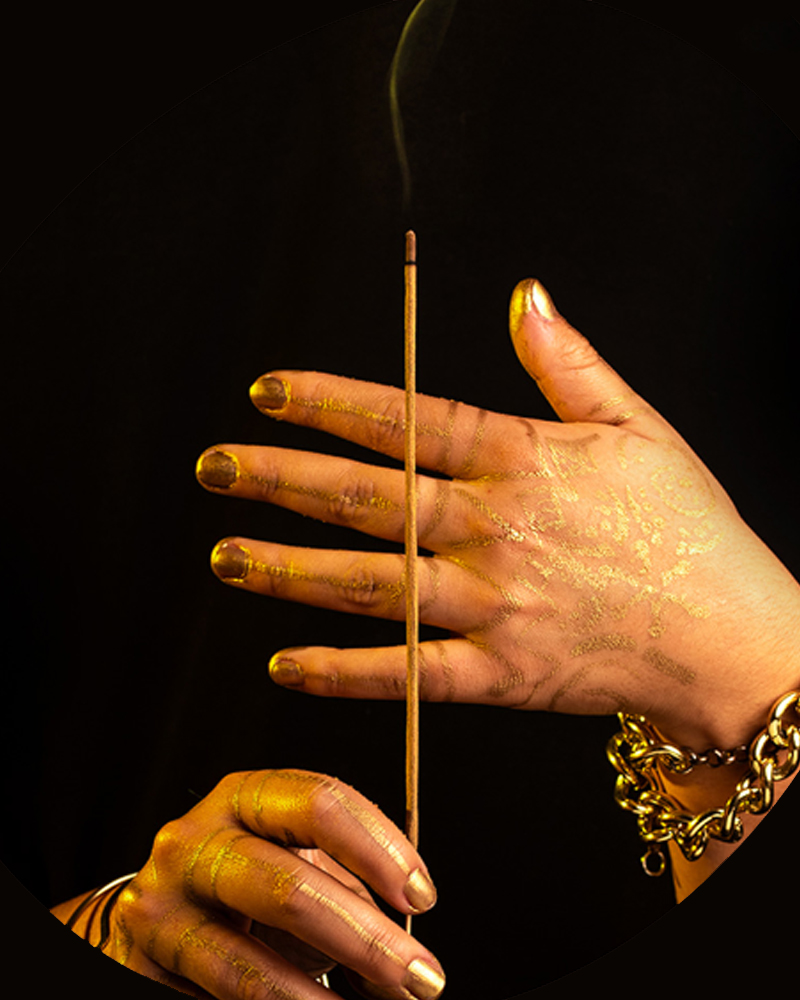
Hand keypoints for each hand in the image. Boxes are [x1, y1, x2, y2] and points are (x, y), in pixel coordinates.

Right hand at [65, 770, 442, 998]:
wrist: (160, 918)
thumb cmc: (245, 884)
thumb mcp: (295, 861)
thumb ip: (346, 890)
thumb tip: (406, 957)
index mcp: (244, 797)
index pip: (319, 802)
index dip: (379, 848)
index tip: (422, 895)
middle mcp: (196, 841)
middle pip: (289, 885)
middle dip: (366, 938)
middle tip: (420, 976)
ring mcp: (163, 903)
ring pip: (249, 964)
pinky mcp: (144, 961)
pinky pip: (225, 993)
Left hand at [196, 279, 799, 752]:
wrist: (729, 636)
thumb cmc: (686, 529)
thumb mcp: (637, 425)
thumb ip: (569, 361)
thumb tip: (525, 294)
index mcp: (522, 461)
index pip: (405, 420)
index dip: (329, 401)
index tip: (266, 391)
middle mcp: (495, 530)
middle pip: (366, 499)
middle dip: (280, 480)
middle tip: (215, 469)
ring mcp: (493, 606)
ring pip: (369, 584)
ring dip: (288, 571)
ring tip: (226, 557)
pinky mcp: (500, 674)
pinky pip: (407, 674)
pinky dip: (344, 673)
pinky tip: (285, 664)